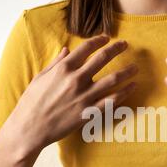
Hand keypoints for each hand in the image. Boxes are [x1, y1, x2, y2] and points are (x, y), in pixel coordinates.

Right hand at [0, 35, 137, 166]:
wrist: (30, 128)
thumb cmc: (31, 102)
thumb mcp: (40, 77)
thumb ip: (56, 63)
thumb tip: (67, 50)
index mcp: (64, 68)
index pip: (86, 48)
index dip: (99, 40)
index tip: (107, 37)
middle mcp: (77, 79)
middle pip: (103, 58)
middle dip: (116, 49)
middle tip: (125, 45)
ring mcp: (84, 96)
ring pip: (113, 79)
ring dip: (127, 71)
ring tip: (135, 68)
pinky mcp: (89, 112)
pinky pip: (111, 101)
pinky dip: (124, 93)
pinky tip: (132, 87)